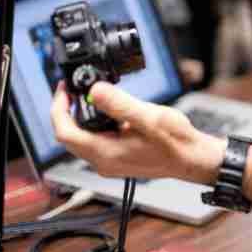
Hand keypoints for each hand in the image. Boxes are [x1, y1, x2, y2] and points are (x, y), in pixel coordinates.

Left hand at [51, 82, 224, 184]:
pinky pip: (96, 141)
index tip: (65, 89)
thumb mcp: (150, 118)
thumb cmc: (176, 143)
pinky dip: (96, 124)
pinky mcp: (118, 159)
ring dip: (82, 117)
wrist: (192, 159)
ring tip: (93, 96)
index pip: (64, 132)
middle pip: (69, 136)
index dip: (59, 108)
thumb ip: (120, 105)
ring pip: (82, 138)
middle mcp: (103, 162)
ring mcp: (110, 162)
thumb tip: (95, 91)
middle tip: (75, 89)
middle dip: (67, 111)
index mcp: (105, 153)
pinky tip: (111, 111)